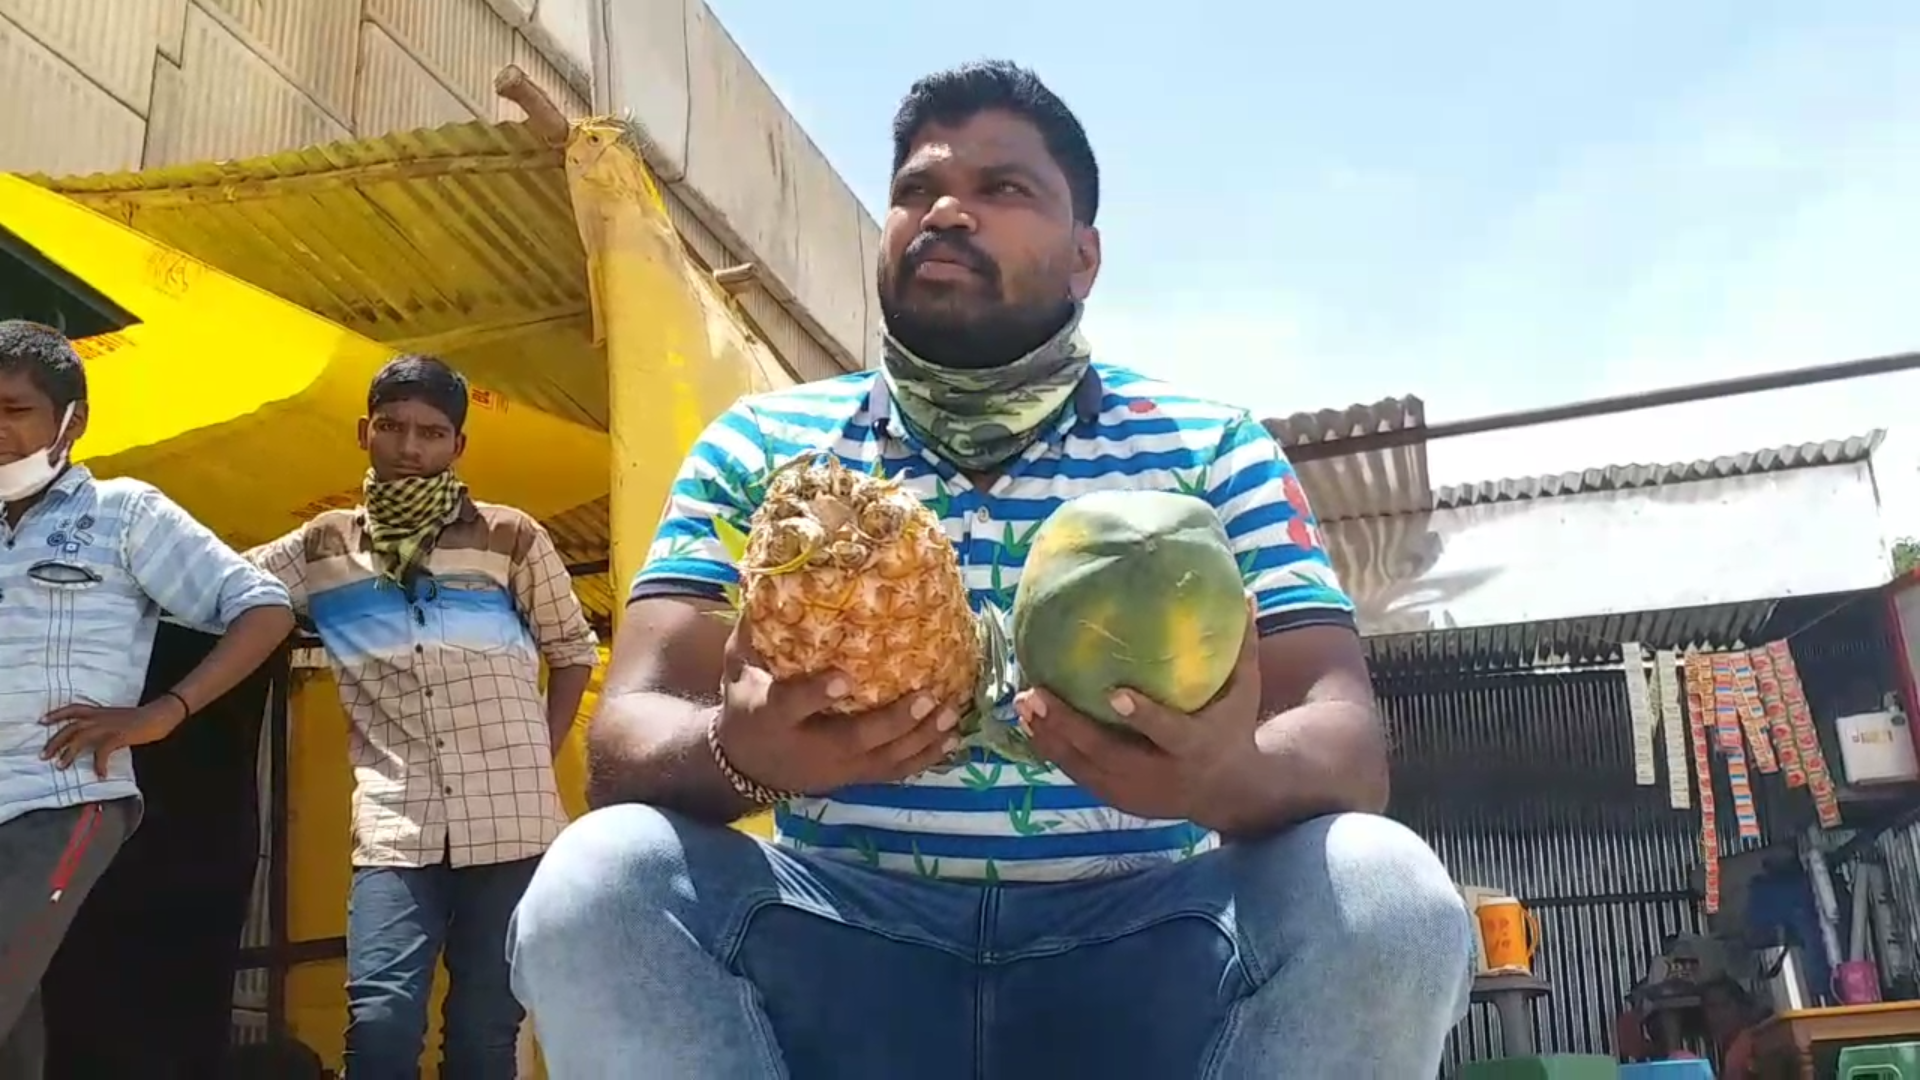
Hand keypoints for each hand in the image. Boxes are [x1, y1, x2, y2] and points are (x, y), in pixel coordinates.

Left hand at [42, 696, 189, 778]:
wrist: (158, 715)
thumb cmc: (141, 718)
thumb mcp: (117, 718)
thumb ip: (104, 724)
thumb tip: (94, 737)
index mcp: (99, 711)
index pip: (73, 709)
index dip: (56, 714)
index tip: (41, 721)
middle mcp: (99, 717)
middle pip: (70, 728)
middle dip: (55, 742)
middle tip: (43, 756)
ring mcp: (108, 726)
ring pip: (80, 738)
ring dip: (68, 753)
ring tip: (60, 766)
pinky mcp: (117, 736)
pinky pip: (102, 752)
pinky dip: (99, 764)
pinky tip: (100, 774)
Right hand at [715, 615, 963, 796]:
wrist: (746, 765)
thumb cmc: (746, 704)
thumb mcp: (738, 669)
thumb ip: (751, 633)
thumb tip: (767, 583)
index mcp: (770, 717)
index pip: (791, 706)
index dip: (816, 694)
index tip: (843, 676)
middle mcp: (806, 748)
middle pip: (852, 740)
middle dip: (891, 722)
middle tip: (925, 696)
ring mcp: (834, 770)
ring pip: (881, 761)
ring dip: (919, 740)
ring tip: (951, 714)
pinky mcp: (853, 778)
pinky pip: (892, 773)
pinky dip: (924, 758)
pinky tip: (952, 740)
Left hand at [1016, 603, 1263, 829]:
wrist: (1228, 792)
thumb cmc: (1233, 728)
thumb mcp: (1245, 692)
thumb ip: (1243, 648)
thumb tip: (1246, 593)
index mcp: (1194, 746)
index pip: (1167, 733)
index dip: (1142, 716)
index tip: (1114, 693)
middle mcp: (1161, 775)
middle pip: (1108, 754)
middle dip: (1069, 726)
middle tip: (1035, 692)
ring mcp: (1136, 792)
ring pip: (1085, 767)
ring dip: (1050, 737)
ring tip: (1022, 704)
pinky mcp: (1118, 799)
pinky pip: (1079, 775)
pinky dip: (1053, 751)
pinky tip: (1029, 724)